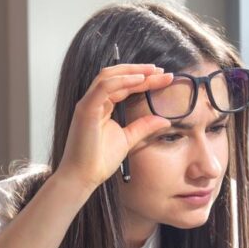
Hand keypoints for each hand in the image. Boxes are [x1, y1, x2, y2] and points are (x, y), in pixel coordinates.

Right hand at [55, 64, 174, 190]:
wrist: (83, 177)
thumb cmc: (99, 160)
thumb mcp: (128, 139)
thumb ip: (144, 126)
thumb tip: (165, 120)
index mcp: (102, 106)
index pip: (124, 85)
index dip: (143, 79)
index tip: (163, 77)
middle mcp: (94, 101)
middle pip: (117, 76)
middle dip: (140, 71)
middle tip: (161, 70)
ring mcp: (88, 104)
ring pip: (109, 76)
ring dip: (132, 71)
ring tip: (152, 71)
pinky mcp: (86, 109)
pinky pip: (104, 88)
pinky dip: (122, 81)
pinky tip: (139, 80)